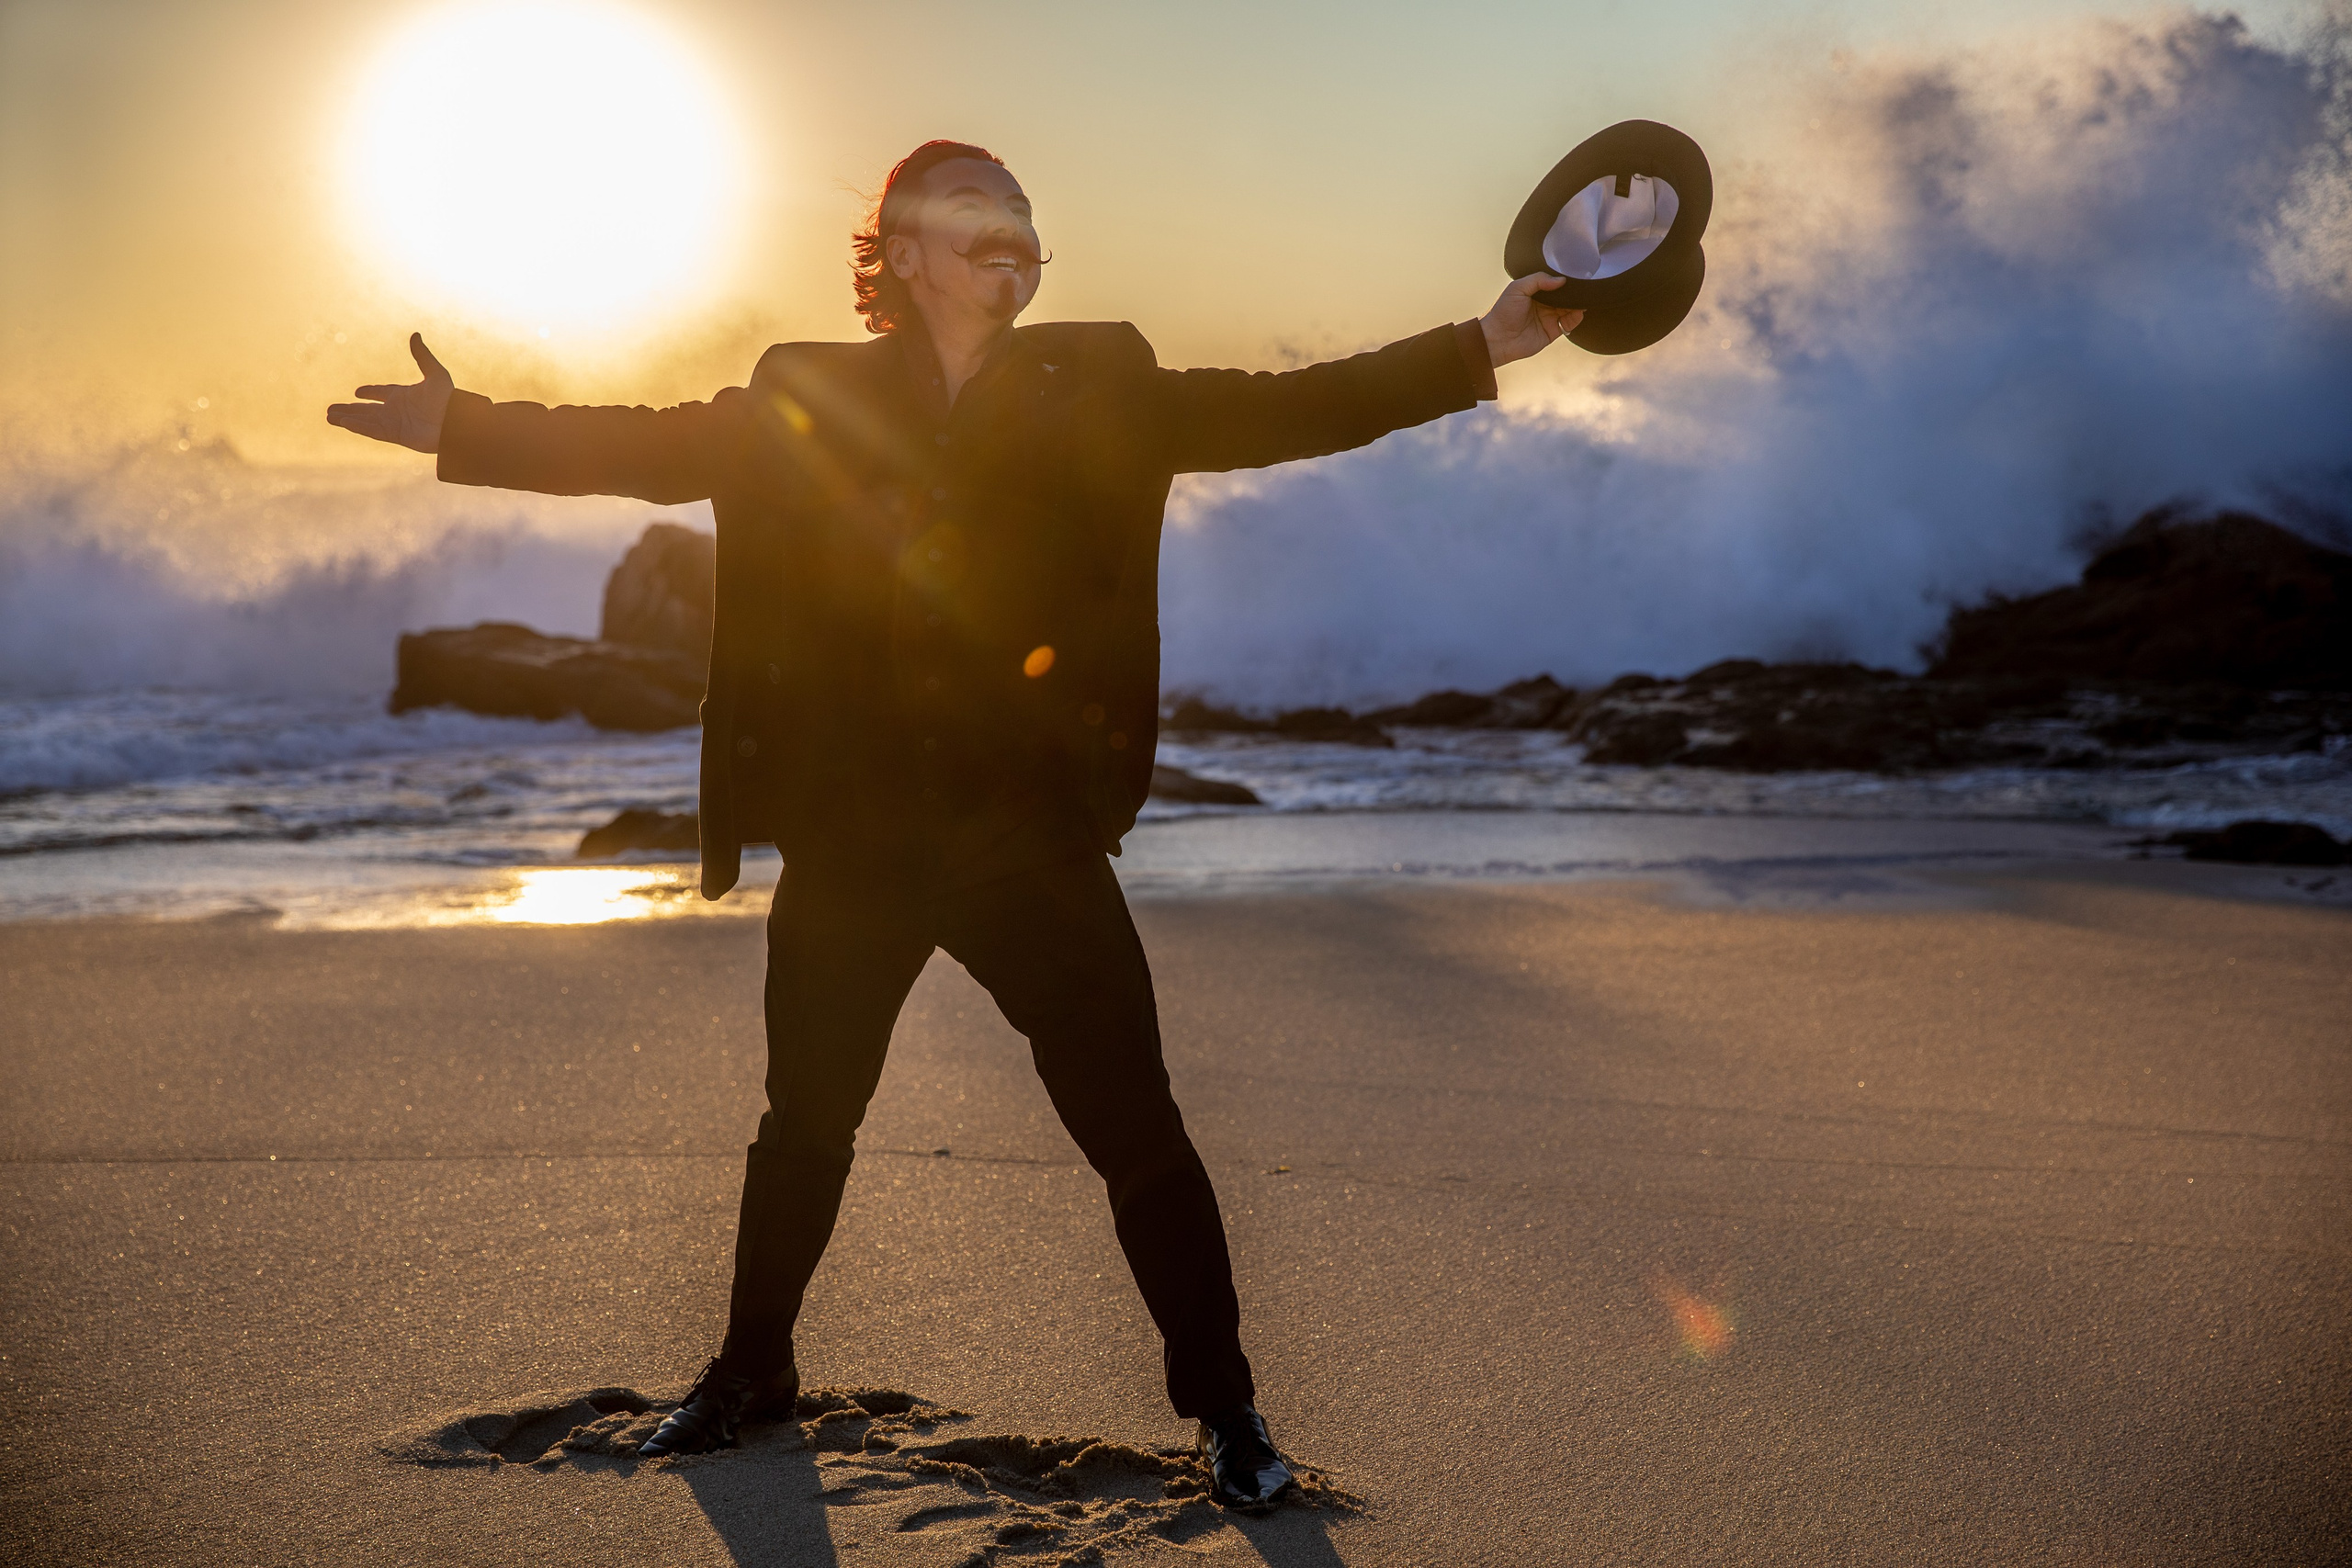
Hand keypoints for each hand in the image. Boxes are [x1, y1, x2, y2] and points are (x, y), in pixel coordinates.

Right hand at [326, 333, 453, 453]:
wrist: (458, 423)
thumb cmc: (450, 399)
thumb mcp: (436, 374)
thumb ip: (422, 356)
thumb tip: (415, 334)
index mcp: (404, 395)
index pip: (382, 393)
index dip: (370, 392)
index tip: (357, 392)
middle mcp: (397, 410)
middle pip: (367, 410)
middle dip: (350, 409)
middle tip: (330, 410)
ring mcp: (395, 424)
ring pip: (365, 421)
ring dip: (347, 419)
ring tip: (329, 417)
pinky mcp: (396, 435)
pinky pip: (372, 430)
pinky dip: (358, 426)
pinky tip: (344, 423)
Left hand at [1480, 275, 1583, 368]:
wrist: (1497, 338)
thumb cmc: (1502, 313)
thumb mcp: (1517, 288)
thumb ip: (1538, 280)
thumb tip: (1560, 280)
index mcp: (1535, 292)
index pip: (1555, 284)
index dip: (1565, 281)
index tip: (1575, 276)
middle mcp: (1544, 304)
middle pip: (1565, 296)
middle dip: (1574, 292)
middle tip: (1582, 287)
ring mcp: (1549, 318)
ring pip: (1570, 309)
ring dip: (1577, 304)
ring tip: (1582, 299)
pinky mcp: (1553, 331)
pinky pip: (1569, 324)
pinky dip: (1576, 318)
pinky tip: (1579, 311)